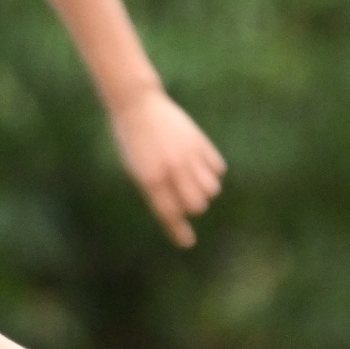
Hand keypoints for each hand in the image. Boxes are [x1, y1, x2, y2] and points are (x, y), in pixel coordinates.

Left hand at [108, 92, 225, 245]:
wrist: (137, 105)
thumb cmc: (132, 140)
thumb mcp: (136, 168)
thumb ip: (157, 189)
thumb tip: (179, 209)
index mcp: (150, 179)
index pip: (169, 213)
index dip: (178, 231)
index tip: (187, 243)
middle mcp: (172, 171)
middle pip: (197, 205)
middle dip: (192, 205)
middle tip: (183, 196)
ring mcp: (189, 157)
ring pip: (211, 189)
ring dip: (204, 189)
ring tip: (193, 179)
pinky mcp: (201, 144)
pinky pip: (218, 169)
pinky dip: (212, 171)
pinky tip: (200, 164)